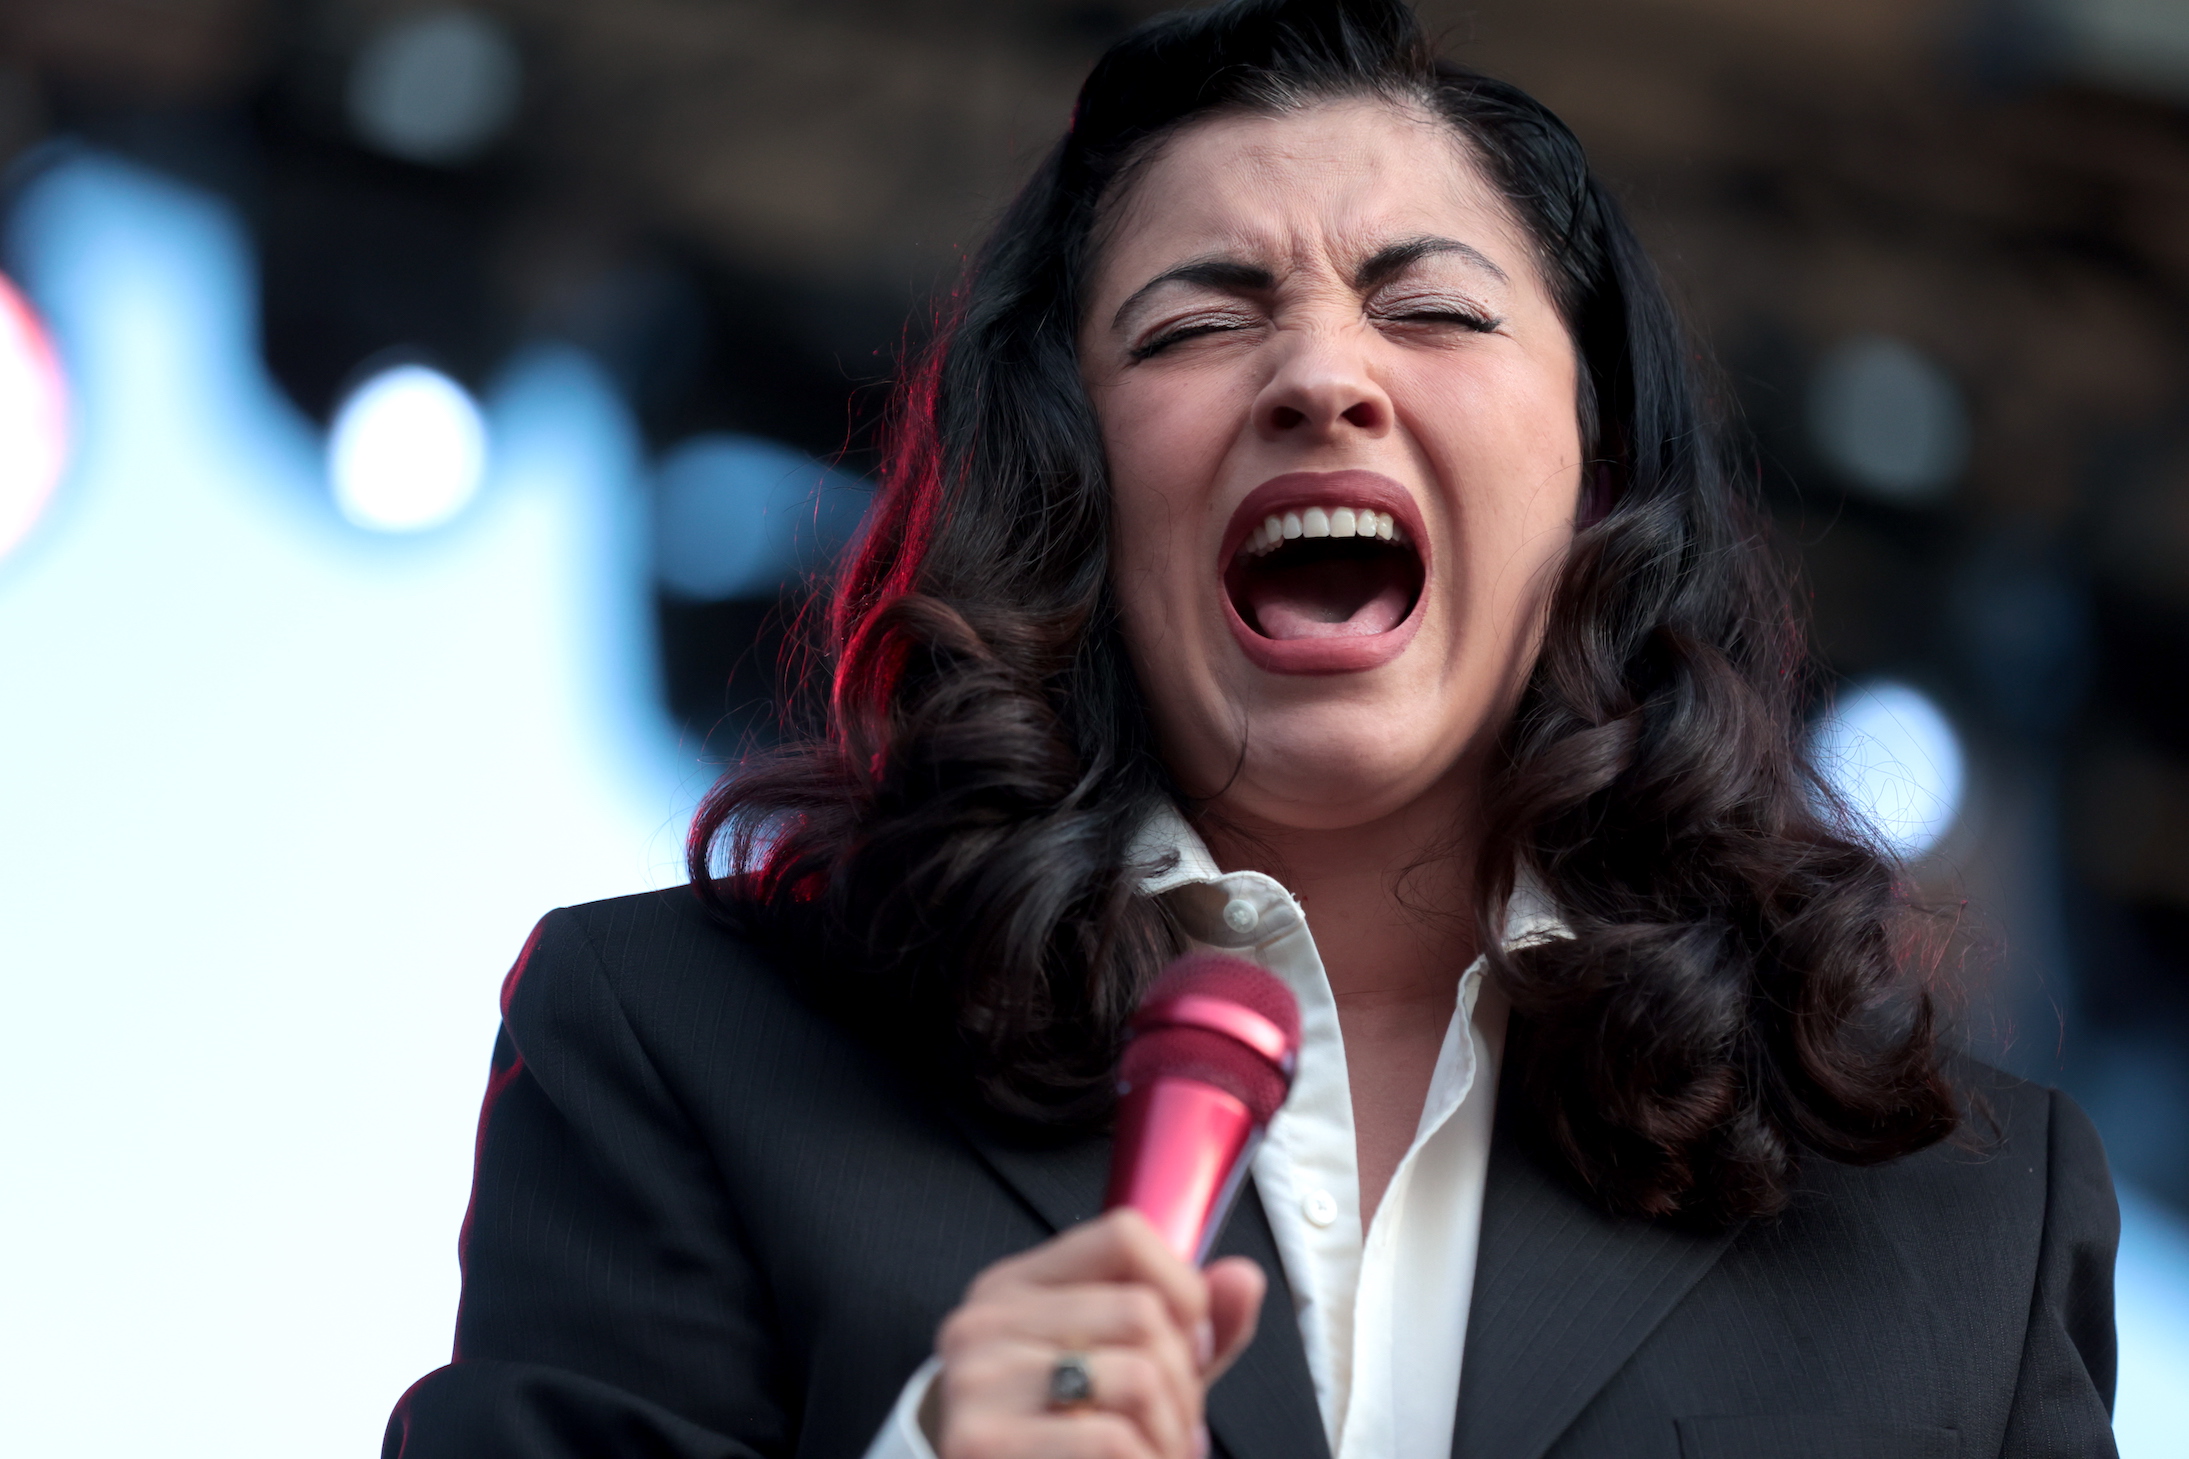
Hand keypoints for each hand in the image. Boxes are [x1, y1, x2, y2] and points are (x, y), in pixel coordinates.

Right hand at [928, 1208, 1266, 1458]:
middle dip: (1185, 1387)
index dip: (1183, 1287)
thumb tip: (1243, 1278)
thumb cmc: (1055, 1442)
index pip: (1125, 1234)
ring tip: (1156, 1456)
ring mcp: (976, 1381)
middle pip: (1142, 1313)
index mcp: (1015, 1286)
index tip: (1192, 1347)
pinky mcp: (980, 1443)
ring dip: (1170, 1437)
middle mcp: (985, 1320)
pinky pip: (1111, 1441)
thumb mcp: (1121, 1372)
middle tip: (1177, 1432)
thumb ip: (1186, 1328)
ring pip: (1136, 1378)